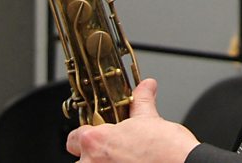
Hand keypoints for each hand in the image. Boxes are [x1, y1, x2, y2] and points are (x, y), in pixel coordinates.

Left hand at [66, 78, 200, 162]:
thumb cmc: (166, 151)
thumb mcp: (151, 119)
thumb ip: (141, 102)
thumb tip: (146, 87)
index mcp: (95, 142)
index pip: (74, 138)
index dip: (87, 136)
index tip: (98, 136)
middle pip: (81, 160)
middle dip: (96, 157)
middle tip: (118, 153)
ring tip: (129, 161)